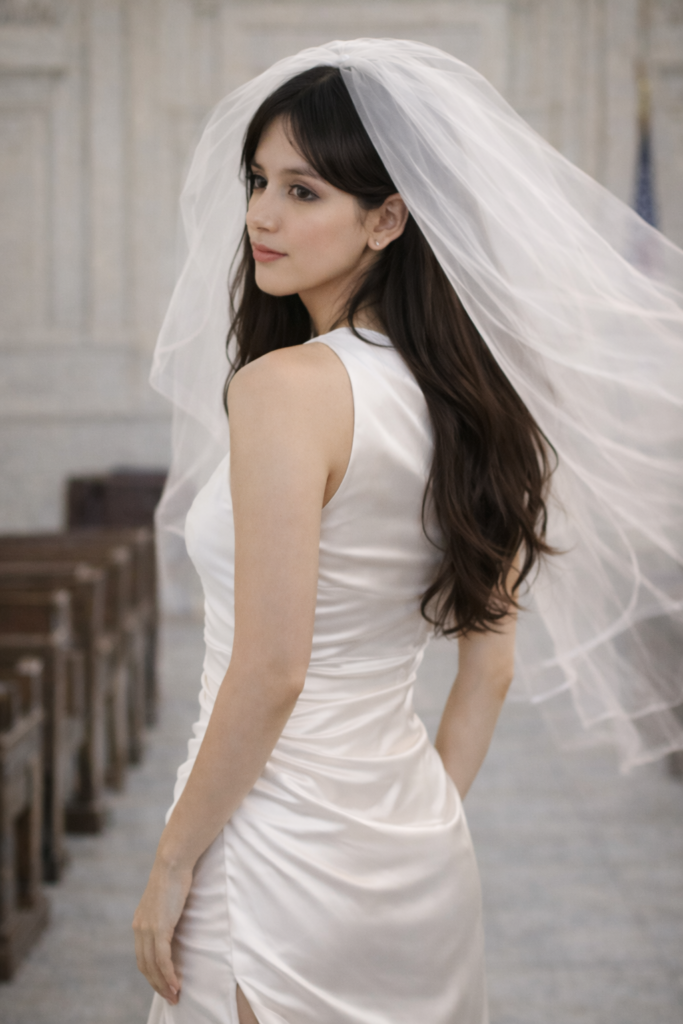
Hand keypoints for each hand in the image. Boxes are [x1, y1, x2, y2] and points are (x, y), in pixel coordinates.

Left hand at [133, 858, 192, 1004]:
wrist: (172, 862)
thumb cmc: (174, 877)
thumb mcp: (166, 902)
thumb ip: (166, 915)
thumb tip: (175, 925)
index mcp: (140, 923)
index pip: (143, 956)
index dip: (153, 974)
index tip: (165, 985)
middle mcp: (140, 928)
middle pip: (145, 966)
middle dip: (157, 985)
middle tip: (171, 997)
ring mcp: (148, 928)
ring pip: (152, 966)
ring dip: (163, 984)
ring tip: (175, 995)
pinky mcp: (159, 927)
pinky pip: (162, 958)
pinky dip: (168, 974)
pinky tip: (176, 983)